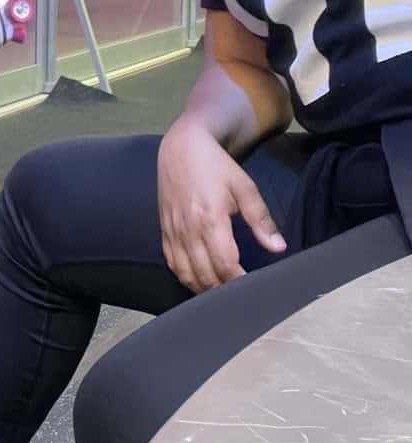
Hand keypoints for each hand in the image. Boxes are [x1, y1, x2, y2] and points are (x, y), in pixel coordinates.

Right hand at [157, 116, 285, 292]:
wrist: (180, 147)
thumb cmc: (215, 165)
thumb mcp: (244, 187)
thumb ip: (260, 219)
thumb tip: (278, 247)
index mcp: (209, 219)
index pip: (225, 265)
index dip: (240, 283)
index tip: (255, 290)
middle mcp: (187, 230)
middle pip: (205, 275)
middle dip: (224, 291)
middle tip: (242, 295)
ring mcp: (173, 232)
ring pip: (186, 274)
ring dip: (204, 289)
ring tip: (222, 293)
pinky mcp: (164, 230)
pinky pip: (172, 264)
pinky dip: (186, 277)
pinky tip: (200, 279)